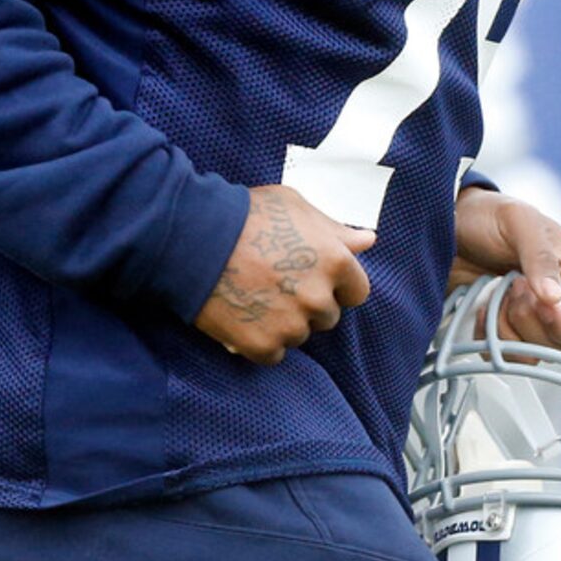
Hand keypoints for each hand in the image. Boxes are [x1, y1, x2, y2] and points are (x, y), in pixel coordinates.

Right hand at [195, 184, 374, 363]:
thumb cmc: (246, 214)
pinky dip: (261, 341)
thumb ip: (335, 230)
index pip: (357, 292)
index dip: (337, 285)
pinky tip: (244, 316)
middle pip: (327, 316)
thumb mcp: (296, 207)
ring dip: (284, 323)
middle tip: (276, 284)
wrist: (193, 239)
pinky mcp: (263, 345)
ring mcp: (292, 325)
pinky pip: (274, 353)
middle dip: (309, 304)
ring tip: (255, 297)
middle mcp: (319, 298)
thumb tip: (367, 240)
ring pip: (300, 335)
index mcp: (336, 262)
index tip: (313, 277)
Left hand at [448, 187, 560, 349]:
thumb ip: (539, 257)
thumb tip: (554, 296)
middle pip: (558, 345)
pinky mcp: (503, 329)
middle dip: (528, 318)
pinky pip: (501, 354)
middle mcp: (558, 305)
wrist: (451, 223)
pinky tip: (483, 306)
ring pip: (529, 354)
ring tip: (496, 292)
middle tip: (512, 284)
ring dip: (506, 327)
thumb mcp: (519, 222)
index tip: (543, 308)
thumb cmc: (490, 215)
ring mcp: (530, 320)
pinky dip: (487, 334)